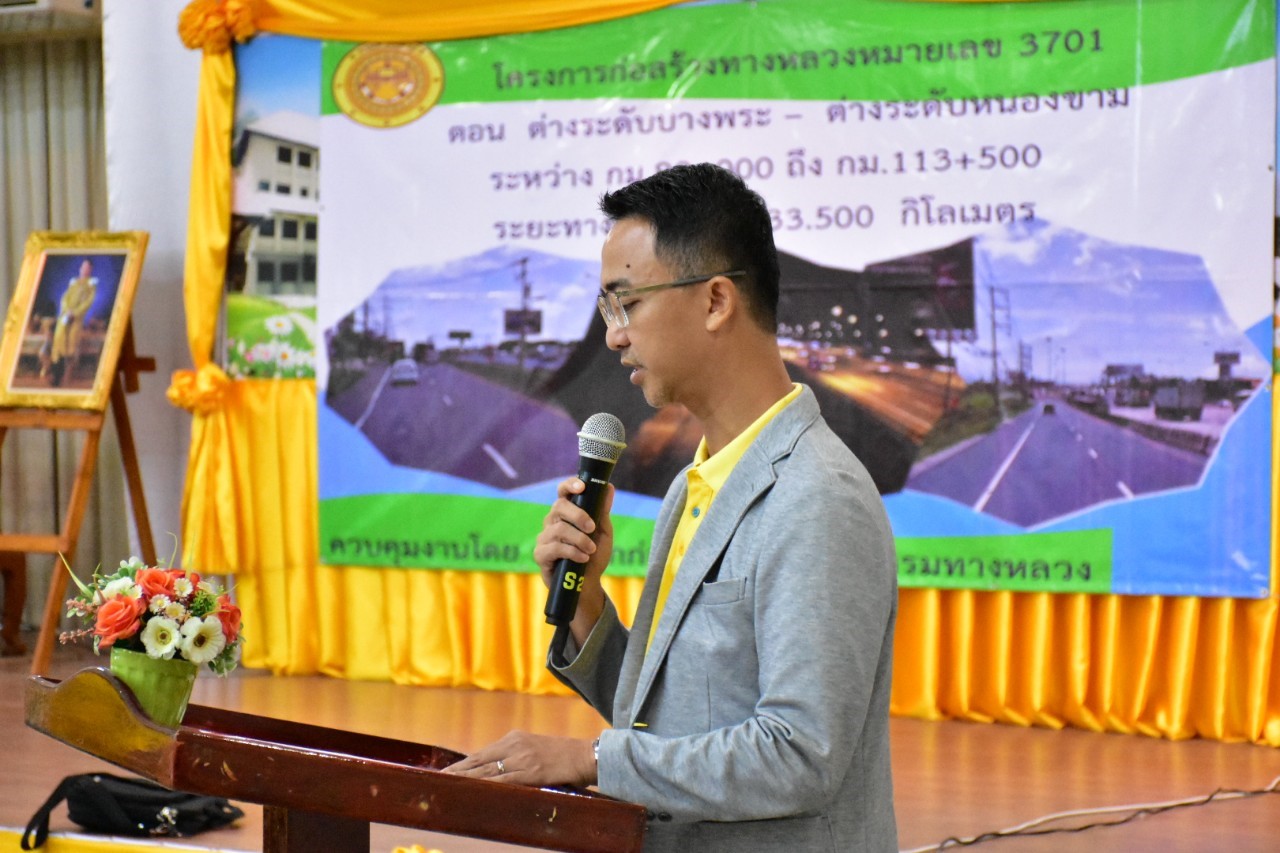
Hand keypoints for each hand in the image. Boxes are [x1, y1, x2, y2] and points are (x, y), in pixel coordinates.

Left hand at [441, 731, 597, 787]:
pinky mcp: (532, 772)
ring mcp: (522, 758)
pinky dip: (487, 786)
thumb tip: (498, 773)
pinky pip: (505, 781)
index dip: (463, 764)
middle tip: (438, 780)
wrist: (586, 755)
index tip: (446, 772)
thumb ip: (517, 757)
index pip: (482, 753)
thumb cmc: (564, 756)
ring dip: (466, 780)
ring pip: (487, 771)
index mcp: (515, 738)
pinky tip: (475, 792)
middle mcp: (515, 745)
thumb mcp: (536, 750)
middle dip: (458, 772)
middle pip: (479, 761)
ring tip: (448, 786)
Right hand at [534, 478, 613, 639]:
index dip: (570, 485)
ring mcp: (545, 537)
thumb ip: (602, 511)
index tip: (582, 487)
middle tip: (592, 528)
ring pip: (558, 529)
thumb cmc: (593, 556)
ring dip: (579, 539)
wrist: (587, 585)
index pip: (563, 492)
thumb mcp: (603, 533)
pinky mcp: (541, 555)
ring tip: (591, 551)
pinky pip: (554, 548)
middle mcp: (553, 521)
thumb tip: (609, 487)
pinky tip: (582, 559)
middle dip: (578, 515)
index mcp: (567, 513)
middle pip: (559, 506)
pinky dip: (572, 552)